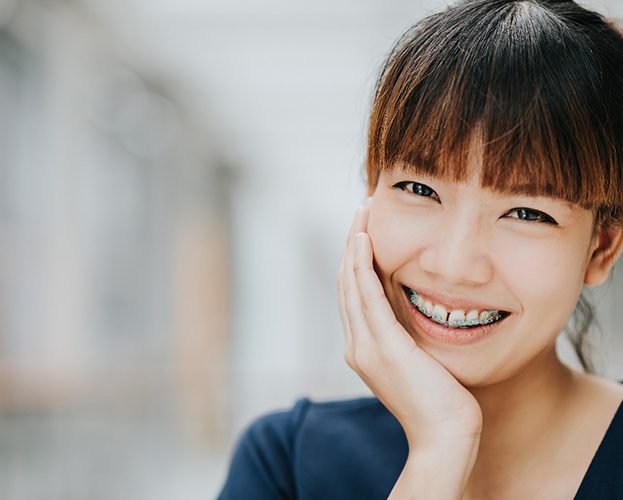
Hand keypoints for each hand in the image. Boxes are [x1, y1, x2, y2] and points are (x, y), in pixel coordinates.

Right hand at [337, 205, 482, 447]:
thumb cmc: (441, 400)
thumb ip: (406, 332)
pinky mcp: (382, 346)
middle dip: (353, 242)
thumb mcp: (419, 358)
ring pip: (351, 283)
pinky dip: (362, 265)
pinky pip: (366, 296)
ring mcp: (365, 346)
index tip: (366, 227)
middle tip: (362, 209)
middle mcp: (356, 343)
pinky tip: (364, 240)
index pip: (354, 292)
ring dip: (355, 244)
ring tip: (361, 213)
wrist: (445, 437)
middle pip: (346, 281)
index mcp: (364, 346)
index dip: (357, 257)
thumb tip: (412, 305)